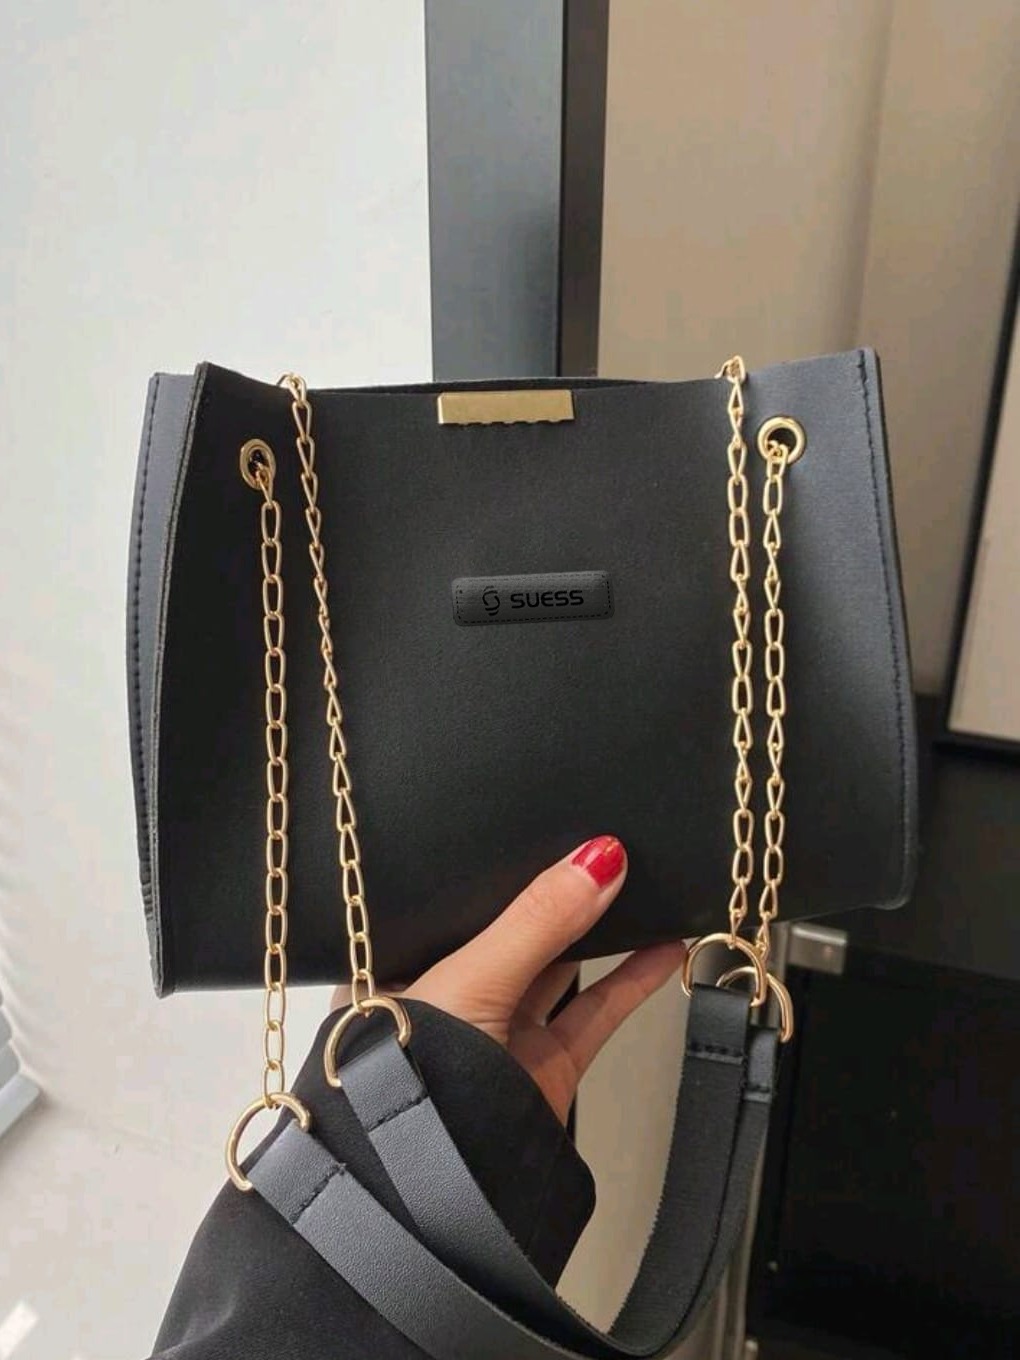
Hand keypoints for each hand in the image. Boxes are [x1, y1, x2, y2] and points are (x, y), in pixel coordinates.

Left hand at [332, 836, 684, 1124]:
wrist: (437, 1197)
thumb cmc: (412, 1087)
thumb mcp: (470, 979)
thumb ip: (537, 920)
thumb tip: (597, 859)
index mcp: (404, 963)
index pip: (463, 896)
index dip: (508, 862)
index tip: (561, 828)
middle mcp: (452, 994)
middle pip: (517, 928)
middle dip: (561, 893)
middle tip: (608, 850)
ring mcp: (502, 1031)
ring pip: (563, 964)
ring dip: (606, 930)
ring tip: (644, 881)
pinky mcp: (545, 1066)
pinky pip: (597, 1009)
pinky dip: (634, 978)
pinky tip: (665, 946)